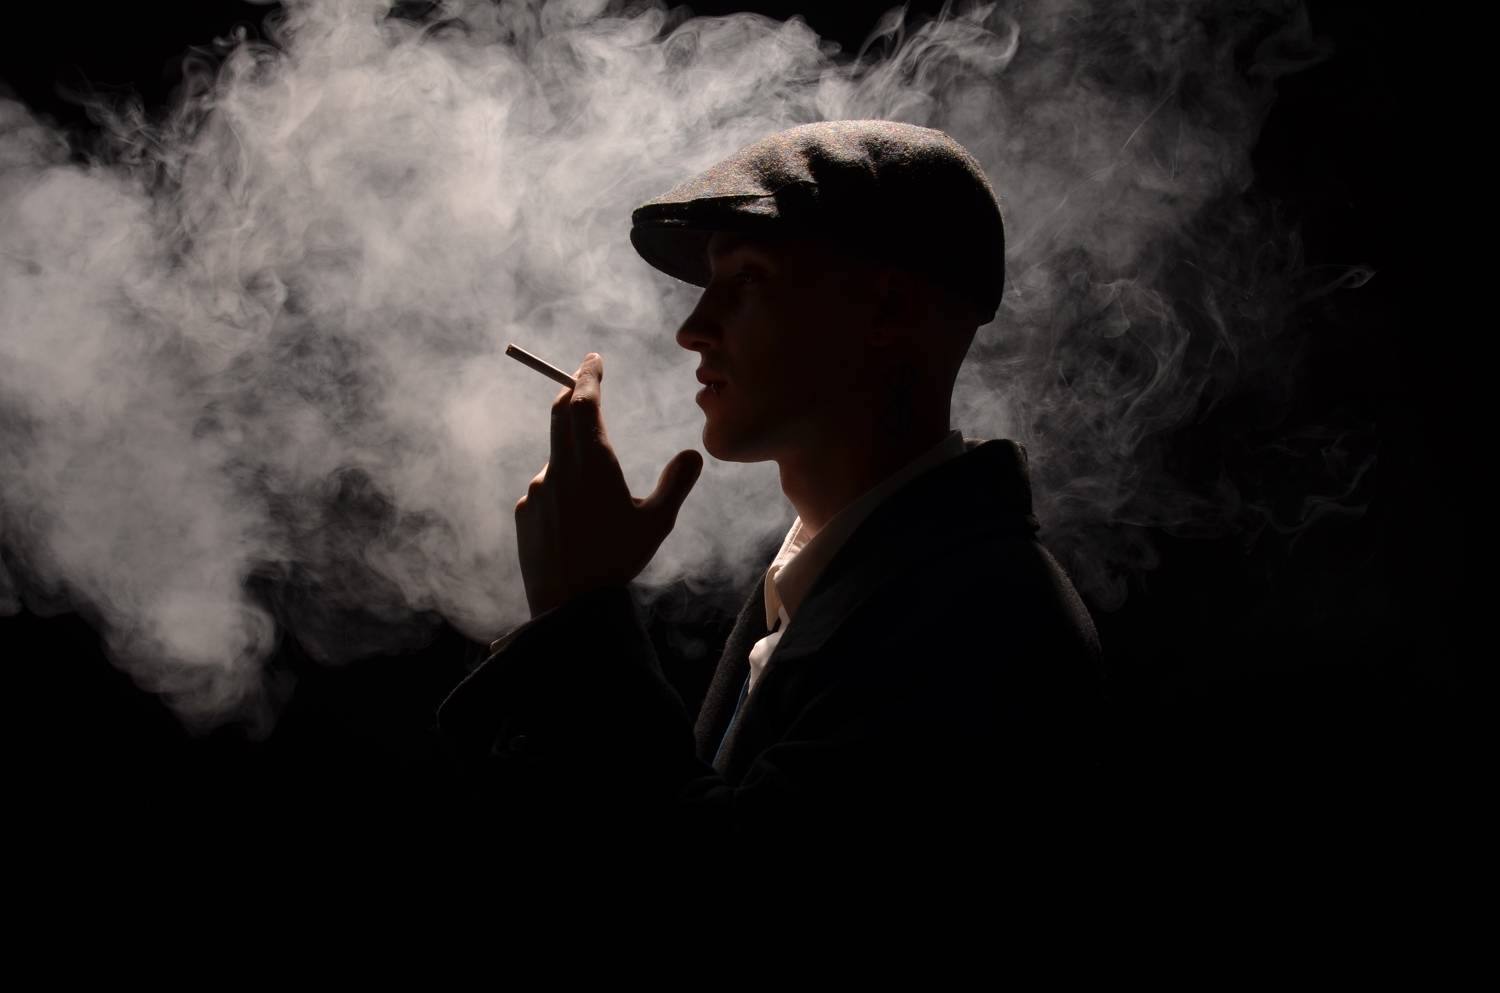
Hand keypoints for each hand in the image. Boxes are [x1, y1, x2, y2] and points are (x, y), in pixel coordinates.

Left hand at [514, 353, 703, 618]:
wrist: (568, 605)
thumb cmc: (616, 561)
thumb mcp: (657, 522)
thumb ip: (676, 483)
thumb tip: (694, 453)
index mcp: (592, 462)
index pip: (583, 402)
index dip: (587, 376)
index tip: (593, 359)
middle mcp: (559, 468)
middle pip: (560, 416)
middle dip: (572, 395)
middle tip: (583, 383)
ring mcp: (537, 490)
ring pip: (557, 460)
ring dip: (573, 458)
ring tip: (596, 498)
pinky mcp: (524, 512)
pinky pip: (545, 491)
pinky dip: (562, 492)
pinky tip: (577, 524)